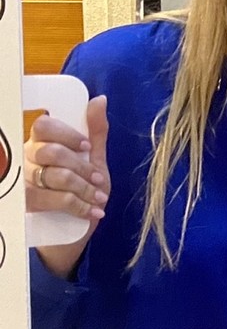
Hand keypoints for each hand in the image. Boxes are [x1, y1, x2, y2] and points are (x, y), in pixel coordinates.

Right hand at [25, 95, 109, 276]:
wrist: (76, 229)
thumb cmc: (83, 190)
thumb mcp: (95, 160)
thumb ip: (96, 132)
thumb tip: (100, 99)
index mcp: (43, 144)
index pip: (44, 126)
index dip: (67, 134)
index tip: (86, 147)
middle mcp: (29, 160)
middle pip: (51, 152)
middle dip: (81, 167)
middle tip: (98, 180)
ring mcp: (25, 182)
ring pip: (54, 176)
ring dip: (83, 189)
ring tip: (99, 198)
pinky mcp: (27, 204)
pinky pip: (51, 199)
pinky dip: (78, 206)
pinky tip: (93, 212)